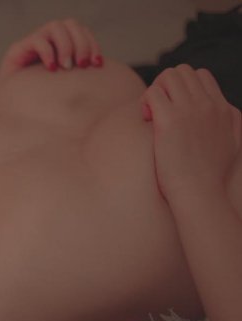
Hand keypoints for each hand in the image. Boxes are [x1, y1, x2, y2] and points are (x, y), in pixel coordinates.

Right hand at [0, 19, 102, 102]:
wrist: (7, 100)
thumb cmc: (37, 94)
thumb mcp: (62, 85)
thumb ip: (77, 78)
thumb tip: (102, 78)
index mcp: (62, 42)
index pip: (82, 31)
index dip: (92, 44)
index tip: (97, 65)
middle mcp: (49, 37)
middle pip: (71, 25)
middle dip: (81, 44)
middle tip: (81, 65)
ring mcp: (34, 40)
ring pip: (55, 27)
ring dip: (66, 46)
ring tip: (66, 67)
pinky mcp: (20, 47)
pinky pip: (37, 40)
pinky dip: (48, 52)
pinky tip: (51, 69)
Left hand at [140, 65, 241, 201]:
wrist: (201, 192)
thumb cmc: (211, 176)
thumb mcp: (233, 142)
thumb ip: (230, 122)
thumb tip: (224, 110)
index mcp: (222, 109)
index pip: (201, 75)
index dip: (182, 86)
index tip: (174, 107)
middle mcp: (207, 105)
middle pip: (182, 71)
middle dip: (166, 85)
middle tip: (158, 110)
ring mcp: (189, 111)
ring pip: (167, 76)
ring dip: (154, 90)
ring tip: (151, 113)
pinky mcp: (169, 122)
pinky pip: (153, 92)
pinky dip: (145, 101)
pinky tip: (146, 120)